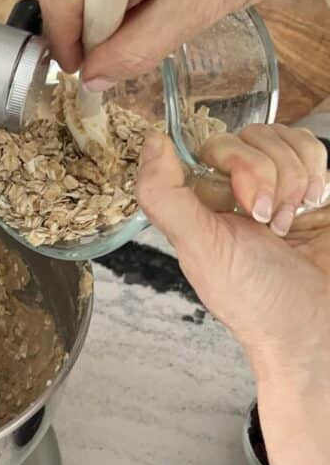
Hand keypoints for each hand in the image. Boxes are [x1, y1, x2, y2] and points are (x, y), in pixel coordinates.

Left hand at [136, 124, 329, 375]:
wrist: (315, 327)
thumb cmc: (256, 300)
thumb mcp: (201, 249)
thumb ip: (166, 196)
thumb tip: (150, 143)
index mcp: (198, 200)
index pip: (203, 143)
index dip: (229, 160)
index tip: (242, 202)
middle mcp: (232, 188)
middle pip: (246, 137)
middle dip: (264, 177)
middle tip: (267, 221)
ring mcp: (273, 182)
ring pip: (280, 137)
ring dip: (293, 180)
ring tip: (288, 222)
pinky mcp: (310, 183)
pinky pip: (309, 147)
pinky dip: (316, 174)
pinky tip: (311, 207)